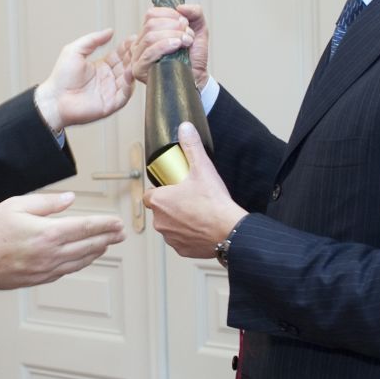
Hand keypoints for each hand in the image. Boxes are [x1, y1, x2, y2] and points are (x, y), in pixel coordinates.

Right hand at [0, 191, 125, 289]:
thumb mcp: (16, 205)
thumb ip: (47, 202)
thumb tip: (70, 199)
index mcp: (48, 233)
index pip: (85, 227)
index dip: (104, 224)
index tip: (117, 222)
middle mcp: (52, 253)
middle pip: (88, 245)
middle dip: (107, 238)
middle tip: (121, 234)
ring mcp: (47, 269)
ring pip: (81, 260)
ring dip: (97, 251)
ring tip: (107, 245)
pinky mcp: (40, 278)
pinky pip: (67, 270)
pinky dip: (81, 263)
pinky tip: (85, 258)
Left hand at [33, 30, 135, 130]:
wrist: (54, 100)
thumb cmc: (60, 78)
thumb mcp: (75, 50)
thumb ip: (92, 39)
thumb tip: (109, 31)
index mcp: (101, 66)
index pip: (120, 54)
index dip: (128, 46)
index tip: (135, 38)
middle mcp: (108, 79)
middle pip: (127, 65)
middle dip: (135, 56)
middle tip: (141, 47)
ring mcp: (110, 92)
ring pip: (129, 79)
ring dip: (134, 69)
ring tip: (138, 59)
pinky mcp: (110, 104)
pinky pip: (124, 95)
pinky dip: (129, 86)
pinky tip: (130, 75)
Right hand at [129, 4, 209, 89]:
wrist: (197, 78)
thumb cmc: (194, 57)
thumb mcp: (199, 29)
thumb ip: (195, 13)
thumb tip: (180, 7)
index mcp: (150, 32)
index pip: (151, 14)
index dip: (170, 14)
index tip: (185, 23)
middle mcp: (141, 43)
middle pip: (150, 24)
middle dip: (174, 26)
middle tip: (188, 35)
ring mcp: (138, 56)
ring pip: (150, 37)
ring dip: (172, 36)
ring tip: (186, 42)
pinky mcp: (139, 69)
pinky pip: (149, 53)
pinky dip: (164, 46)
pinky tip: (176, 46)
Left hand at [143, 122, 244, 257]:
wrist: (229, 231)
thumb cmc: (213, 202)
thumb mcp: (202, 168)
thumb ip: (191, 146)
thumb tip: (185, 128)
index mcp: (160, 201)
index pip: (150, 195)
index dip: (161, 190)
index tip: (173, 188)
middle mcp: (160, 221)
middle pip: (160, 210)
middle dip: (172, 205)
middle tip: (189, 198)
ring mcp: (170, 238)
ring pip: (170, 226)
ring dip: (179, 221)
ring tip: (198, 213)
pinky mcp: (182, 250)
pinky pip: (181, 240)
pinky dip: (188, 235)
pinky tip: (201, 228)